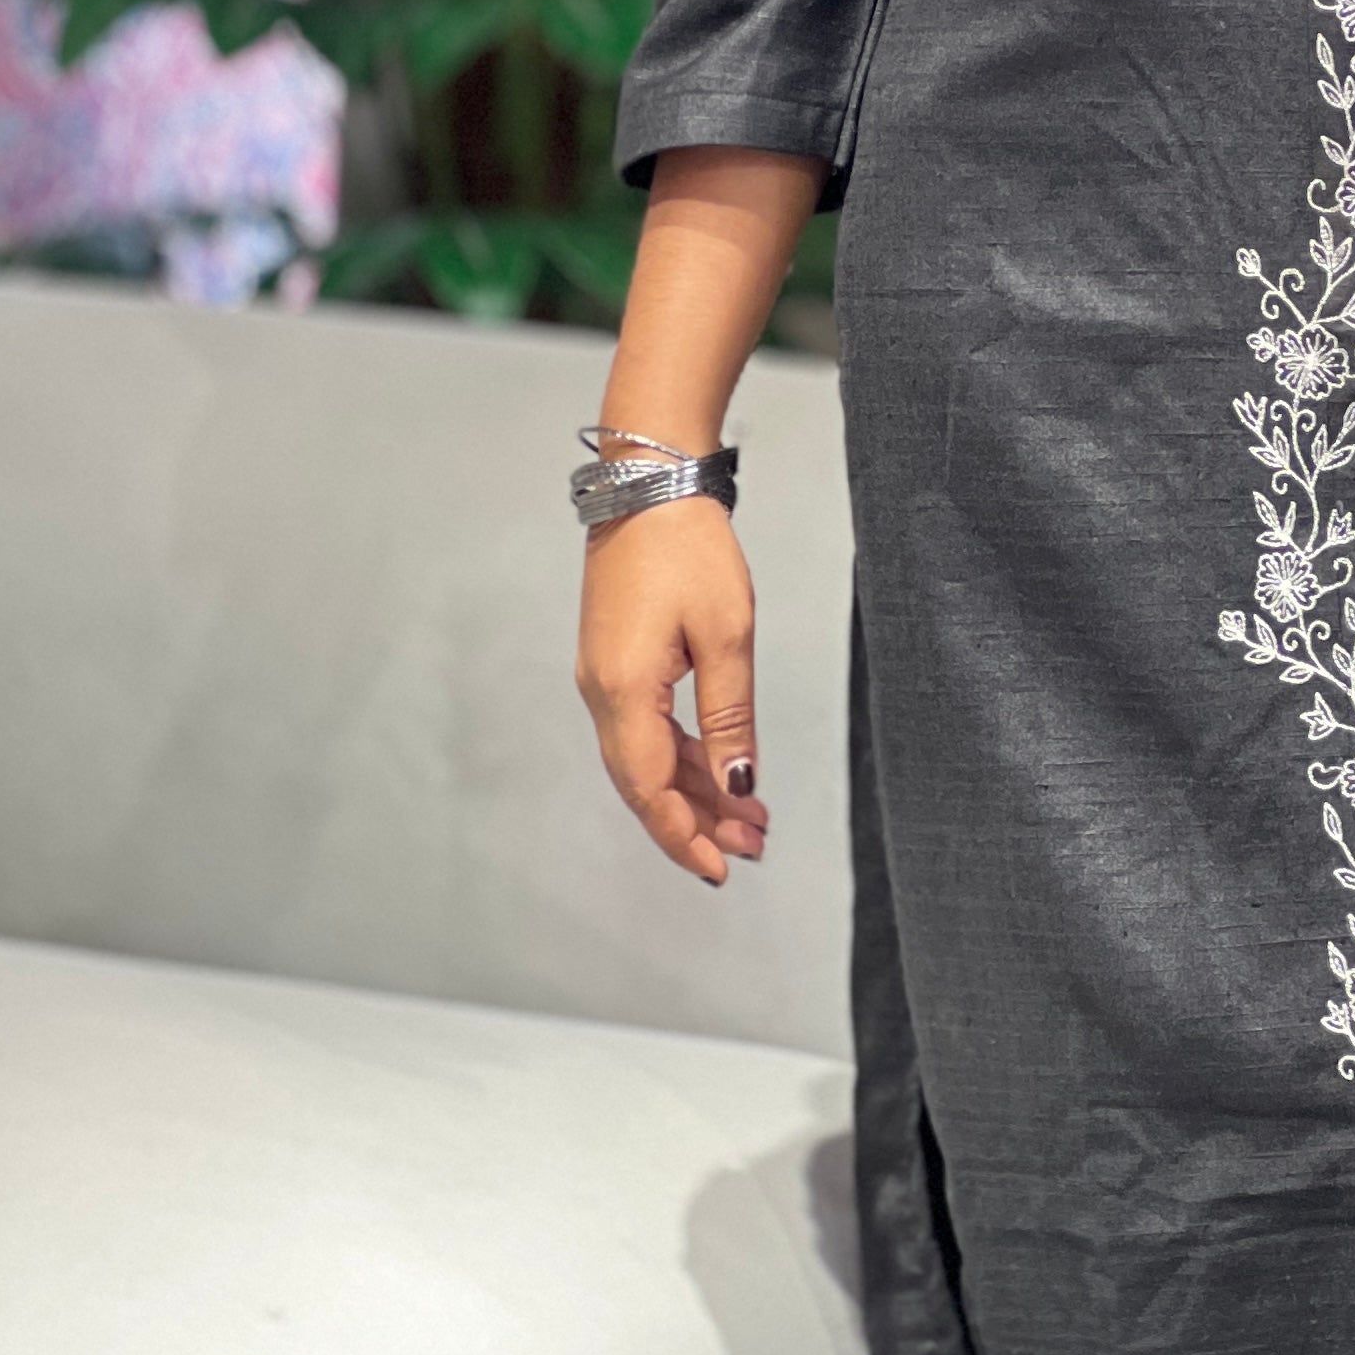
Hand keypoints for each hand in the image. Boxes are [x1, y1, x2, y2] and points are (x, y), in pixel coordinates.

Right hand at [574, 496, 767, 885]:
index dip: (684, 836)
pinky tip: (722, 769)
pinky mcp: (616, 663)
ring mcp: (604, 679)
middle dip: (697, 821)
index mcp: (622, 692)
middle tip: (754, 846)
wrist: (649, 485)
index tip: (723, 869)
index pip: (649, 790)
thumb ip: (730, 716)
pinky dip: (685, 754)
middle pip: (646, 783)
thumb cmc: (688, 548)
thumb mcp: (726, 635)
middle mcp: (601, 694)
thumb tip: (739, 784)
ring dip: (696, 790)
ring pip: (648, 758)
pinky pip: (647, 728)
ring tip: (750, 817)